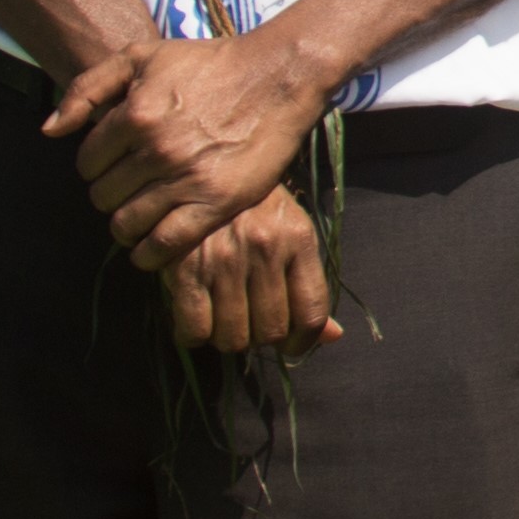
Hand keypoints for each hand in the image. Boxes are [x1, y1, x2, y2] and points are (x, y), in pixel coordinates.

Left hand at [51, 32, 330, 269]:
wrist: (281, 74)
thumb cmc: (211, 63)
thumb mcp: (143, 56)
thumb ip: (88, 88)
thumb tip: (50, 131)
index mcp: (134, 114)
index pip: (87, 163)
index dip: (99, 165)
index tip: (119, 163)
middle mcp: (157, 148)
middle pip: (103, 197)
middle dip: (113, 194)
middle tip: (134, 187)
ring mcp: (188, 177)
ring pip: (127, 223)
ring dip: (128, 224)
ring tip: (143, 215)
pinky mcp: (218, 200)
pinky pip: (164, 243)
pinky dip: (150, 253)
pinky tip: (152, 246)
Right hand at [155, 188, 343, 357]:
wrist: (205, 172)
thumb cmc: (254, 209)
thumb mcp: (291, 234)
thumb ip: (308, 286)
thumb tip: (333, 337)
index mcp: (298, 239)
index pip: (311, 312)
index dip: (303, 341)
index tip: (292, 346)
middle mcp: (265, 249)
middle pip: (270, 331)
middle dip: (260, 337)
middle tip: (249, 322)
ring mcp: (224, 259)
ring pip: (232, 337)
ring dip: (227, 337)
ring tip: (223, 318)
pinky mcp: (184, 268)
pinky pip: (194, 329)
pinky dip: (193, 335)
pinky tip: (195, 318)